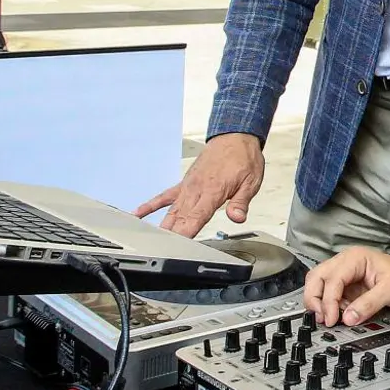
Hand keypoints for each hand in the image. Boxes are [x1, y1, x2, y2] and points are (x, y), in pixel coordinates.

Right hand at [133, 133, 263, 236]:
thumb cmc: (243, 157)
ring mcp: (188, 187)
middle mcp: (196, 190)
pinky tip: (138, 214)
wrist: (235, 137)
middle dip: (172, 236)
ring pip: (172, 211)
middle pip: (181, 218)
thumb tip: (237, 217)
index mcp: (213, 191)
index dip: (187, 233)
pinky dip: (151, 205)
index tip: (178, 246)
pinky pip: (165, 196)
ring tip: (150, 242)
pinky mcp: (185, 183)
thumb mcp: (251, 181)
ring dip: (162, 226)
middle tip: (160, 252)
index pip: (197, 217)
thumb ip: (241, 202)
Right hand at [303, 247, 389, 326]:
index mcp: (355, 258)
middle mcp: (344, 262)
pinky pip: (326, 293)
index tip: (332, 320)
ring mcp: (342, 272)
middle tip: (323, 319)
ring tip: (330, 317)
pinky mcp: (343, 284)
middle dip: (314, 299)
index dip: (329, 301)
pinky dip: (327, 305)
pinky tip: (338, 314)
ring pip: (316, 284)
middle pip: (316, 277)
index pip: (332, 279)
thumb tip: (348, 319)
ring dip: (318, 302)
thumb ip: (369, 304)